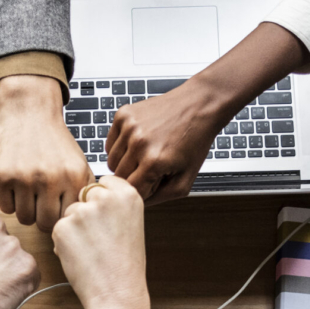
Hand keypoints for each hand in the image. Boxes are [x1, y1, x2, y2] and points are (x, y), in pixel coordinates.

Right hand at [0, 75, 93, 230]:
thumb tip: (83, 220)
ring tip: (28, 194)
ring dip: (26, 210)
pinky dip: (9, 201)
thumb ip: (84, 192)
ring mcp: (23, 177)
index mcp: (73, 177)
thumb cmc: (55, 141)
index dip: (61, 217)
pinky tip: (15, 186)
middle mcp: (49, 178)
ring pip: (24, 218)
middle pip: (45, 223)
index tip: (56, 210)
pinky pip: (5, 208)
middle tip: (41, 205)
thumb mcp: (79, 163)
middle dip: (43, 218)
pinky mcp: (1, 175)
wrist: (30, 111)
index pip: (67, 218)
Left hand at [52, 177, 149, 308]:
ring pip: (69, 213)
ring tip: (92, 251)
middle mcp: (105, 198)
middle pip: (84, 196)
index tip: (105, 217)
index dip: (101, 202)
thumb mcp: (131, 225)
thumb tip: (92, 197)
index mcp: (127, 194)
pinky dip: (64, 243)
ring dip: (74, 229)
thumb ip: (114, 206)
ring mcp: (82, 212)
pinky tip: (81, 257)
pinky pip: (58, 229)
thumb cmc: (125, 266)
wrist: (117, 293)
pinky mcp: (63, 227)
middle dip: (85, 214)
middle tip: (98, 239)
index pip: (103, 183)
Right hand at [105, 79, 227, 204]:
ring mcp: (129, 127)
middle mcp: (138, 143)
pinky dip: (120, 147)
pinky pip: (110, 144)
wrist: (199, 105)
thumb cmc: (195, 141)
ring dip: (125, 163)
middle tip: (151, 168)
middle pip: (119, 177)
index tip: (153, 183)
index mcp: (153, 162)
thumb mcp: (185, 180)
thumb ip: (160, 198)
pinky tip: (138, 143)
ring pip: (111, 162)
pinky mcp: (123, 115)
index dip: (142, 191)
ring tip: (145, 155)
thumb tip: (138, 204)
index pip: (131, 191)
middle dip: (133, 177)